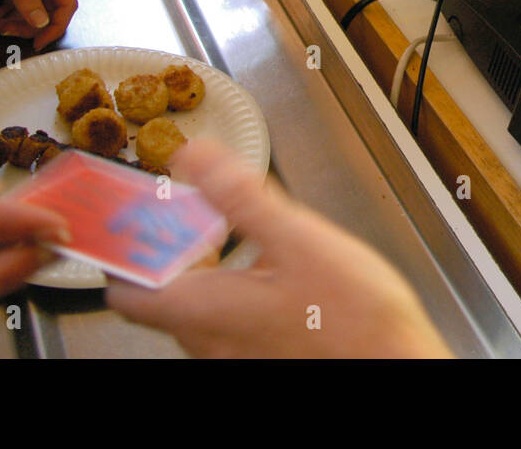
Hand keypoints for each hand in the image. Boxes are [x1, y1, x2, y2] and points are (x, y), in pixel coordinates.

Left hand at [0, 0, 76, 50]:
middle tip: (4, 32)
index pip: (67, 4)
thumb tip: (40, 23)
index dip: (55, 26)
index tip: (38, 43)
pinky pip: (23, 1)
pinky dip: (9, 11)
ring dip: (13, 20)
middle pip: (49, 9)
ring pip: (34, 8)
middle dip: (27, 24)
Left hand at [107, 140, 453, 358]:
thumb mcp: (299, 239)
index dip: (124, 249)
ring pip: (193, 309)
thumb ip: (242, 197)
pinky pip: (225, 321)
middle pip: (158, 296)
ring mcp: (234, 355)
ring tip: (227, 232)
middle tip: (188, 211)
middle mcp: (209, 342)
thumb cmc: (354, 318)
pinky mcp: (261, 356)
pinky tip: (265, 266)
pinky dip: (229, 287)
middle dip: (167, 249)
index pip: (125, 289)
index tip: (140, 213)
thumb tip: (194, 158)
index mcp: (203, 310)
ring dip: (200, 268)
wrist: (396, 362)